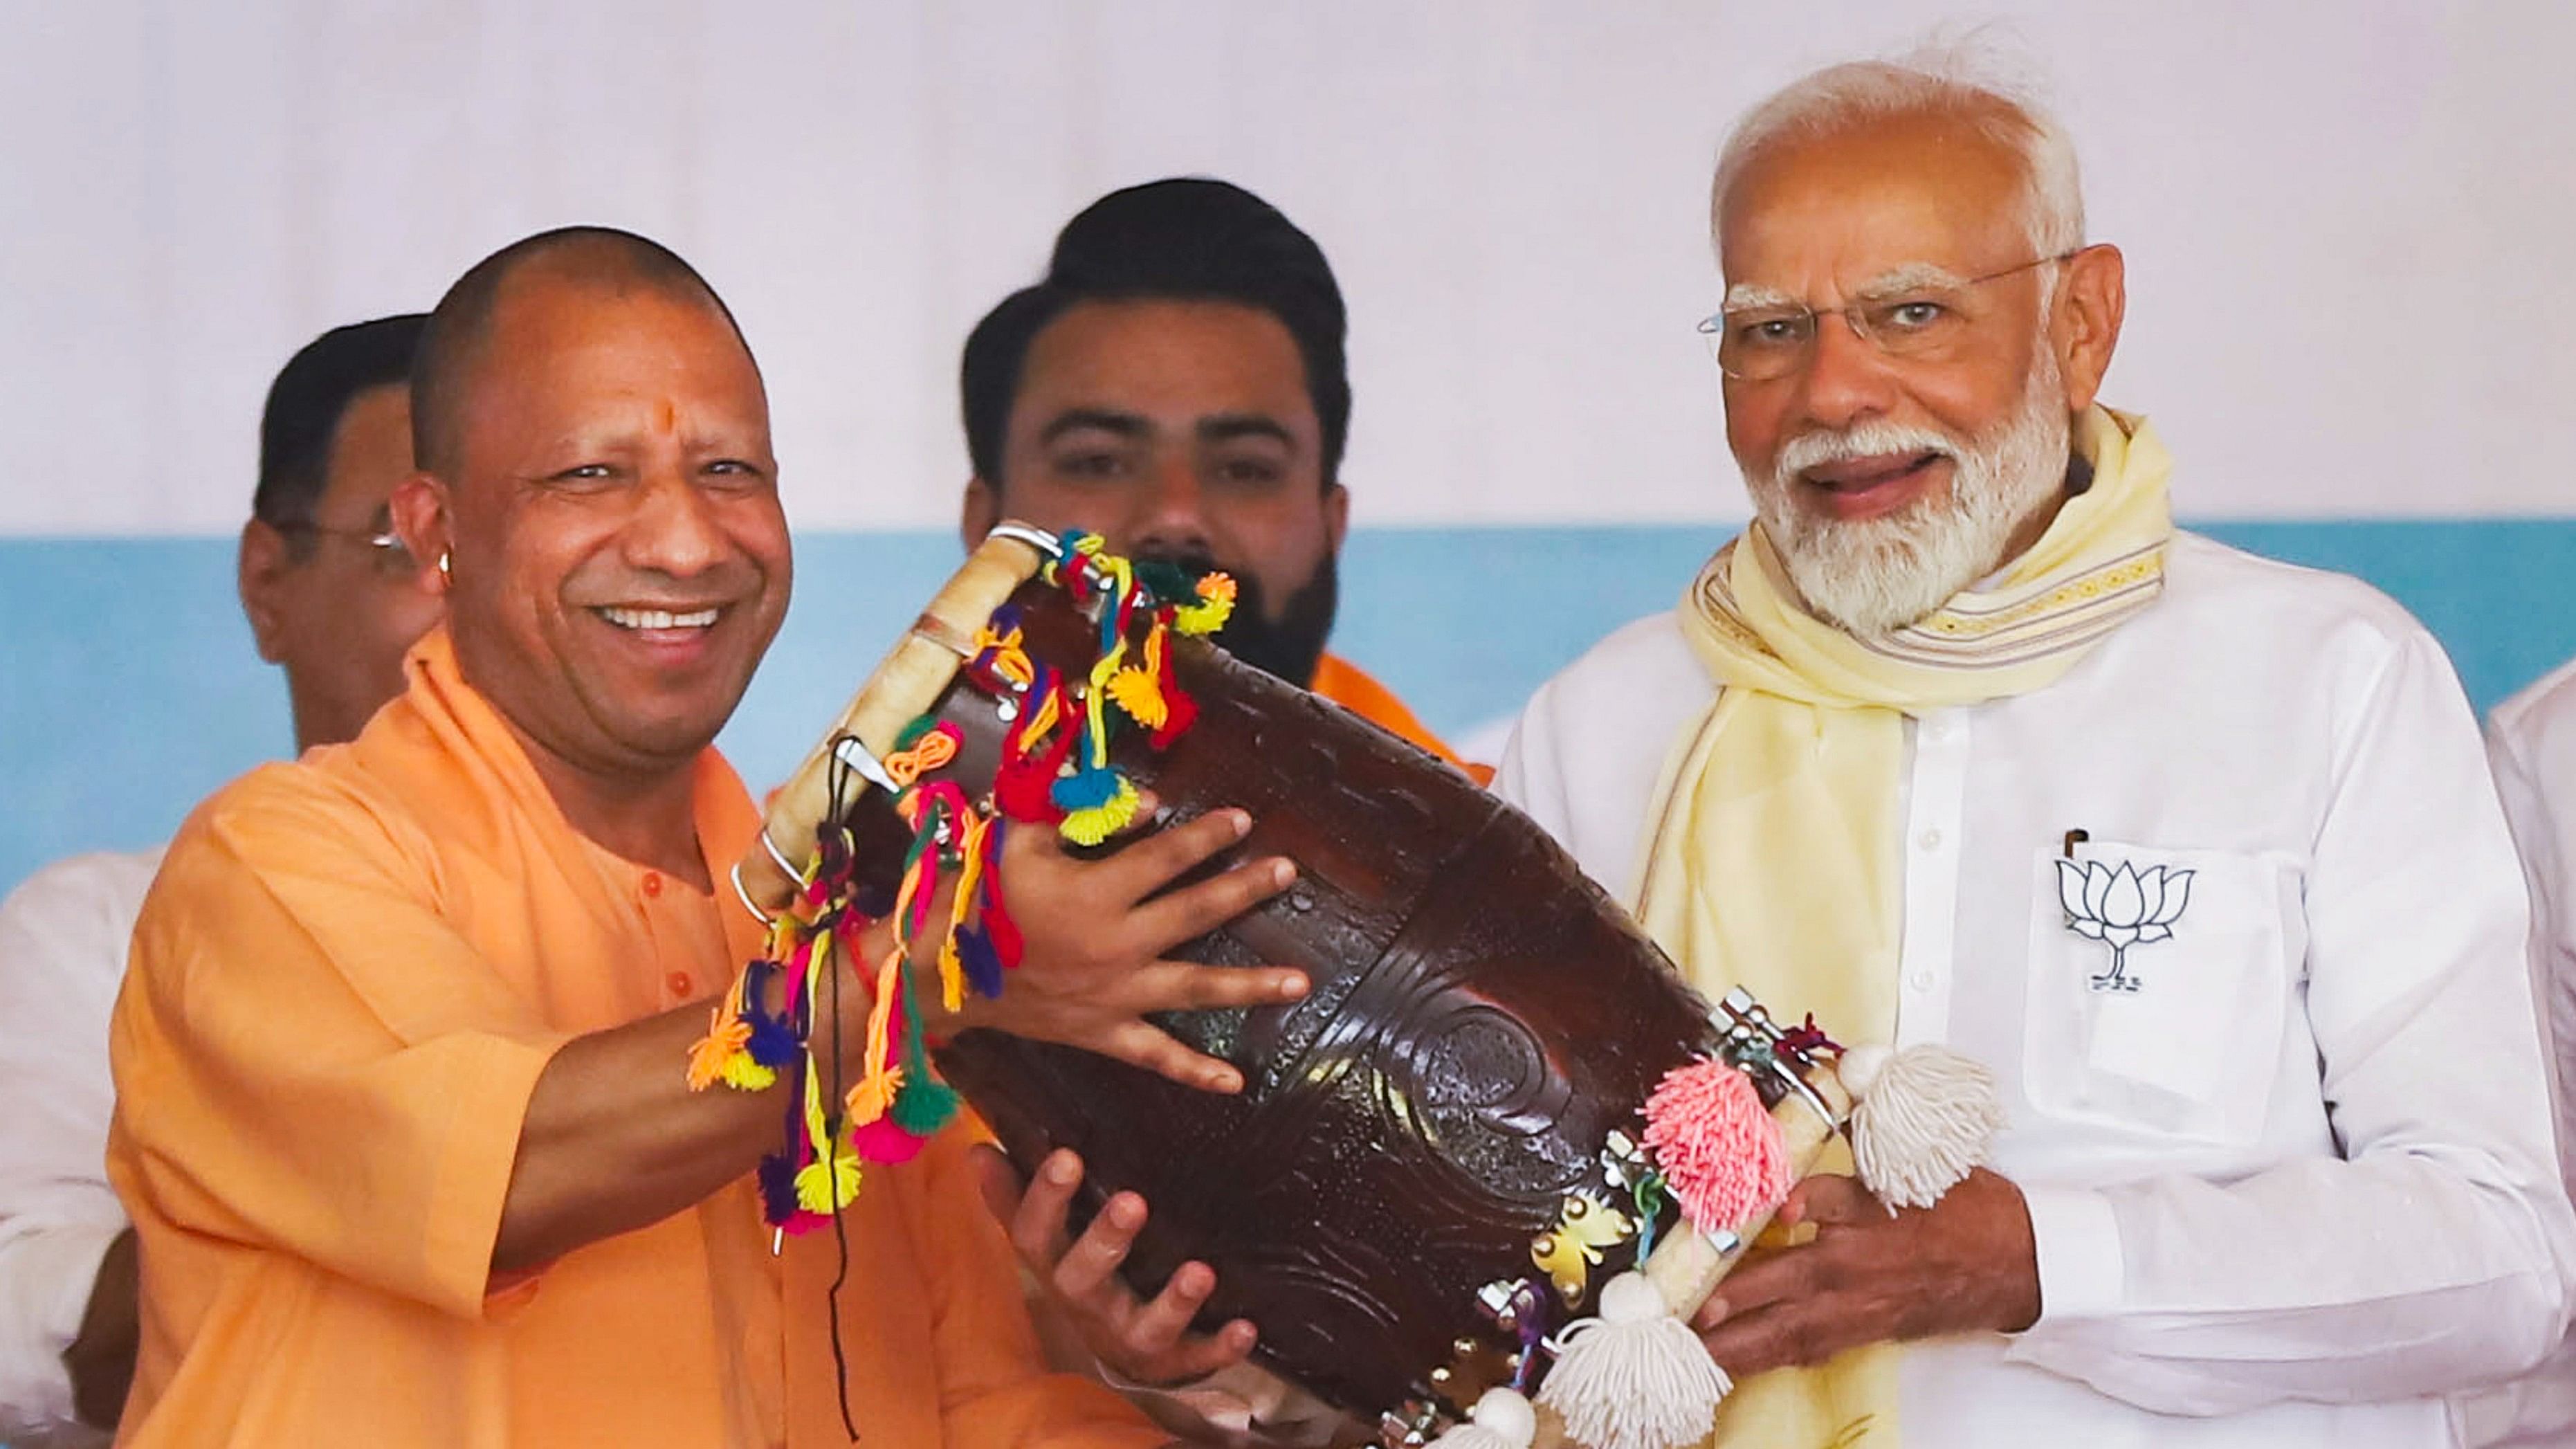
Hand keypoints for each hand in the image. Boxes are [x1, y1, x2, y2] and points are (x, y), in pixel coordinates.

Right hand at [945, 795, 1306, 1091]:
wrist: (940, 972)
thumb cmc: (978, 896)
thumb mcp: (1023, 840)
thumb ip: (1086, 818)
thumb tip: (1151, 804)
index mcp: (1099, 892)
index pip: (1168, 856)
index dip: (1207, 835)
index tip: (1243, 820)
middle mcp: (1118, 943)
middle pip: (1197, 912)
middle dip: (1245, 890)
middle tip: (1288, 873)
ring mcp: (1115, 994)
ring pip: (1195, 988)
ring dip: (1250, 985)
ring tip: (1300, 982)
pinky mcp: (1103, 1031)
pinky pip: (1156, 1056)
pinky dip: (1194, 1071)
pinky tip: (1235, 1082)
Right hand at [975, 1143, 1258, 1385]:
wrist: (1114, 1350)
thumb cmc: (1079, 1269)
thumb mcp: (1045, 1237)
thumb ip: (1014, 1196)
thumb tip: (976, 1148)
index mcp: (1055, 1264)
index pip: (1034, 1233)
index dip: (1046, 1197)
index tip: (1067, 1155)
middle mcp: (1087, 1302)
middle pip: (1085, 1278)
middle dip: (1107, 1240)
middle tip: (1132, 1201)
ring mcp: (1129, 1335)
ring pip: (1146, 1326)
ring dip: (1174, 1300)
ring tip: (1201, 1271)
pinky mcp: (1171, 1360)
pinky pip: (1196, 1358)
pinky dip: (1220, 1346)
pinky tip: (1247, 1327)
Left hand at [1691, 1168, 2039, 1377]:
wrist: (2017, 1261)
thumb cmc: (1966, 1208)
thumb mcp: (1913, 1161)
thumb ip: (1859, 1136)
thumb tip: (1825, 1101)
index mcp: (1865, 1212)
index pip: (1813, 1201)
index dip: (1777, 1202)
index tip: (1746, 1210)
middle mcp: (1853, 1261)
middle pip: (1780, 1281)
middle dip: (1730, 1298)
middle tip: (1685, 1311)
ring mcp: (1858, 1303)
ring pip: (1787, 1328)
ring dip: (1739, 1343)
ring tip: (1695, 1353)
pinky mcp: (1867, 1329)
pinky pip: (1811, 1348)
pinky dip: (1774, 1357)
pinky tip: (1743, 1364)